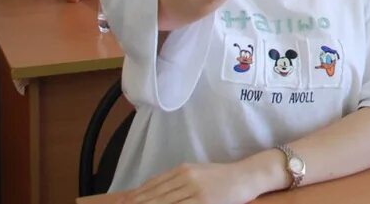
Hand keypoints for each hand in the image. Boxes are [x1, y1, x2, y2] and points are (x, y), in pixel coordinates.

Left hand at [120, 159, 260, 203]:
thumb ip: (179, 181)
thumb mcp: (199, 174)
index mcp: (183, 169)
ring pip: (163, 203)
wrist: (247, 176)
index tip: (122, 202)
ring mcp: (194, 190)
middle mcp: (185, 177)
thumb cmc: (223, 178)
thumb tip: (157, 191)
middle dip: (136, 203)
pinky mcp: (203, 201)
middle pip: (155, 194)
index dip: (137, 195)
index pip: (153, 184)